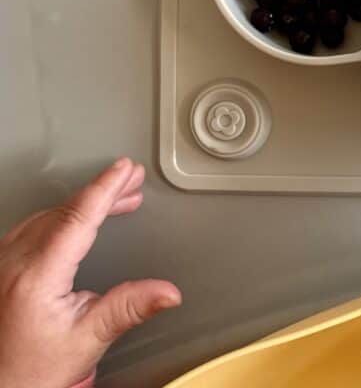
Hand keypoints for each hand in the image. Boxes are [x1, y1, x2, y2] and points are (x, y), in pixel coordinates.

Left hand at [0, 159, 180, 387]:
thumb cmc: (33, 371)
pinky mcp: (1, 267)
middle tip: (132, 178)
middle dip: (102, 191)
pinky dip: (64, 215)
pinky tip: (80, 218)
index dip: (104, 189)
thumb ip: (128, 308)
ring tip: (118, 198)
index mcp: (36, 277)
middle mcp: (13, 263)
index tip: (124, 169)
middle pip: (65, 211)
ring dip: (84, 203)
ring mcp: (3, 263)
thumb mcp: (88, 340)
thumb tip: (168, 292)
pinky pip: (34, 226)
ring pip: (48, 215)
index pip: (77, 219)